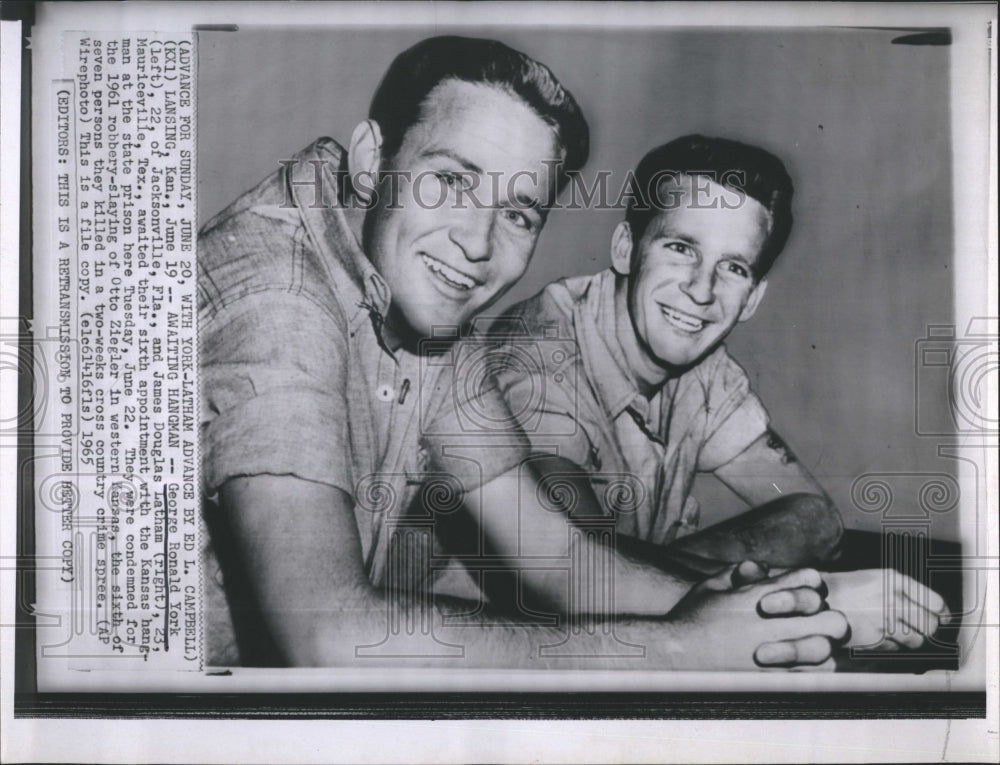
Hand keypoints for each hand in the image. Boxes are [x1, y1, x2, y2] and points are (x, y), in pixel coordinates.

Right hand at [664, 565, 848, 670]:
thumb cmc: (690, 618)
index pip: (809, 580)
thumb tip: (757, 568)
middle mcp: (772, 624)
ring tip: (814, 651)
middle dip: (829, 620)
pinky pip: (810, 680)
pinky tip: (803, 672)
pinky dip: (813, 675)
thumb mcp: (710, 586)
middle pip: (831, 620)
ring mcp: (773, 654)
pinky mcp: (769, 681)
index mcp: (759, 596)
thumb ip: (737, 574)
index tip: (804, 595)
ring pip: (827, 653)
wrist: (674, 654)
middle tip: (820, 625)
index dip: (811, 585)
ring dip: (823, 650)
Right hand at [821, 569, 950, 649]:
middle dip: (929, 629)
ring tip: (900, 633)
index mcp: (895, 581)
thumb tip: (935, 611)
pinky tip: (883, 636)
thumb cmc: (848, 588)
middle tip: (923, 628)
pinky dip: (895, 646)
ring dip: (913, 640)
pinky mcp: (874, 640)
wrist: (817, 600)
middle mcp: (892, 600)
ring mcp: (883, 622)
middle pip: (930, 625)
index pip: (936, 603)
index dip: (943, 613)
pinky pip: (897, 649)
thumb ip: (905, 591)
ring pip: (917, 641)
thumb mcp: (877, 578)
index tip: (943, 617)